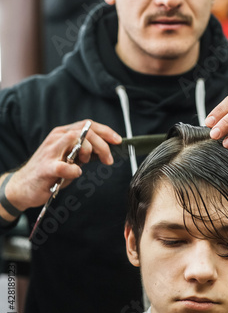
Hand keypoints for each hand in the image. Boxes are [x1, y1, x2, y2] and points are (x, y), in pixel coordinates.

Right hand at [4, 120, 121, 211]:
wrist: (23, 187)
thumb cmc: (49, 172)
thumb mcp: (70, 158)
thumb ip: (85, 153)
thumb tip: (106, 151)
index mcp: (63, 134)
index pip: (88, 125)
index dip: (106, 131)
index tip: (119, 141)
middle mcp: (57, 138)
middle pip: (85, 131)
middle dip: (102, 144)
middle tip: (108, 160)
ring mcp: (50, 152)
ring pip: (74, 139)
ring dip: (87, 151)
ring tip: (87, 163)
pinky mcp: (45, 168)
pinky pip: (62, 166)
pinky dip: (73, 170)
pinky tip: (76, 173)